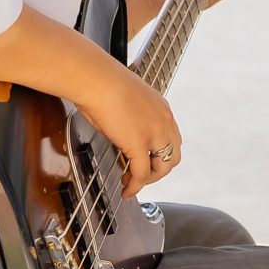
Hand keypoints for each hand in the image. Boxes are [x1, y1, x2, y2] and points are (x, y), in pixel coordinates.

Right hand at [77, 70, 182, 197]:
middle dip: (158, 169)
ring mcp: (154, 133)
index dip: (160, 153)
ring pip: (162, 168)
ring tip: (132, 183)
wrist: (95, 78)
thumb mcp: (125, 97)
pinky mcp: (138, 145)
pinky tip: (127, 190)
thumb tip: (118, 125)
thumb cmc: (101, 82)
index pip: (172, 138)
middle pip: (173, 156)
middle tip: (141, 174)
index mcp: (161, 108)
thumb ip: (130, 114)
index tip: (147, 159)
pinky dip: (136, 186)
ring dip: (148, 179)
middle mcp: (163, 121)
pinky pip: (141, 174)